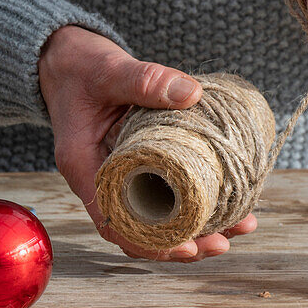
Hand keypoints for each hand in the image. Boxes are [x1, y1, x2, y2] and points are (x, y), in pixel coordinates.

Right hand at [38, 25, 256, 260]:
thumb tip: (191, 93)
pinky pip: (168, 191)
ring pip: (160, 215)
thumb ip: (144, 80)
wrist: (68, 59)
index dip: (151, 242)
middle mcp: (104, 179)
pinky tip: (230, 199)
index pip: (115, 221)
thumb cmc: (80, 67)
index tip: (188, 248)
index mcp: (85, 167)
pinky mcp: (143, 162)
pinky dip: (196, 200)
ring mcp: (125, 174)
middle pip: (144, 229)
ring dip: (198, 226)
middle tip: (226, 241)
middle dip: (186, 242)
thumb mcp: (109, 70)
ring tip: (240, 226)